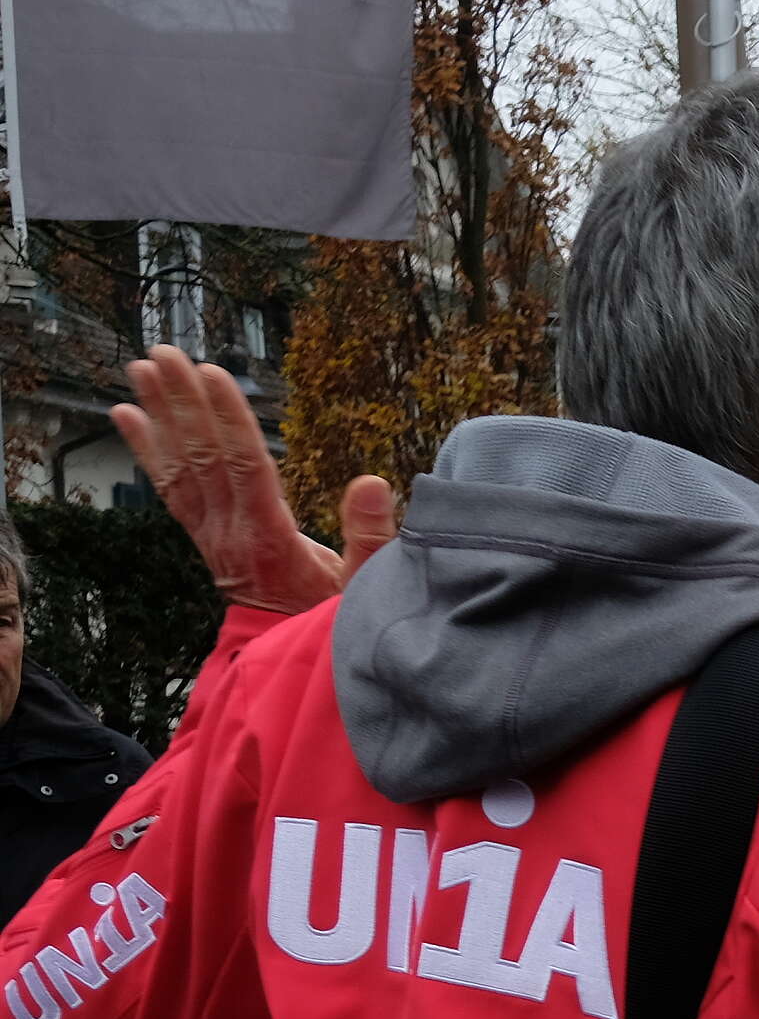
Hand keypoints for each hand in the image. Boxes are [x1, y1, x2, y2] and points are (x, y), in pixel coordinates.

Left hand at [114, 344, 394, 613]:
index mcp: (269, 540)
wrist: (296, 663)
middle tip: (164, 354)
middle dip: (182, 402)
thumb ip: (370, 537)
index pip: (244, 467)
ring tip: (141, 370)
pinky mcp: (204, 537)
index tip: (213, 374)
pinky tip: (128, 416)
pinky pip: (170, 487)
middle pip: (202, 458)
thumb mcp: (368, 589)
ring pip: (179, 467)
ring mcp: (210, 536)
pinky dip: (147, 449)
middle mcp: (229, 534)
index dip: (228, 419)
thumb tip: (371, 481)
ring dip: (159, 415)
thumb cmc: (335, 624)